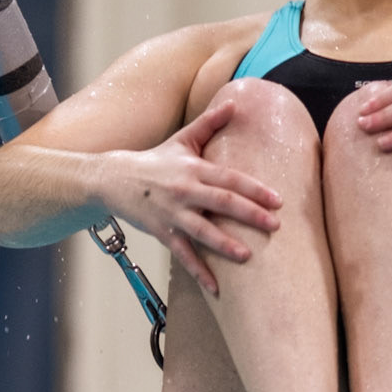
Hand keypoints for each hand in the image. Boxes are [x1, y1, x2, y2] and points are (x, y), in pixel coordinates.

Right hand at [99, 102, 280, 291]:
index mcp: (194, 168)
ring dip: (224, 245)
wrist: (113, 178)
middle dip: (249, 214)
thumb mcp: (182, 139)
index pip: (230, 178)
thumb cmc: (155, 160)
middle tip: (274, 225)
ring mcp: (172, 213)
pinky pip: (182, 255)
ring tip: (247, 256)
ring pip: (201, 230)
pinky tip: (216, 288)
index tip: (277, 200)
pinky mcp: (161, 231)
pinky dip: (199, 272)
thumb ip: (209, 123)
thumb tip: (234, 104)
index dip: (254, 189)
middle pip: (221, 202)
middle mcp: (184, 190)